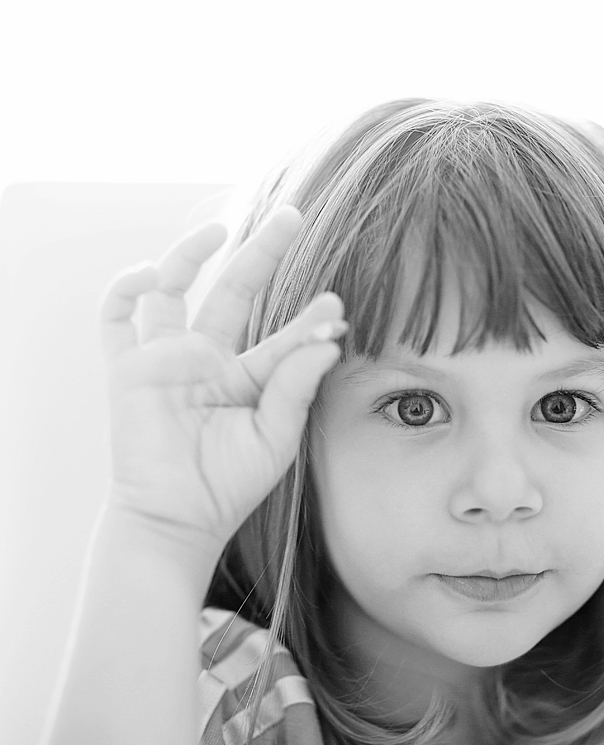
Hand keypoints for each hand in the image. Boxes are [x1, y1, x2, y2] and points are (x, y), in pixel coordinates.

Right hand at [100, 206, 342, 557]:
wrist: (177, 520)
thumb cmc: (230, 484)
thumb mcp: (276, 435)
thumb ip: (297, 385)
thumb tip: (330, 339)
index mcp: (248, 377)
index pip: (284, 335)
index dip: (309, 318)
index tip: (337, 305)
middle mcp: (208, 358)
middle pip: (235, 289)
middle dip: (263, 252)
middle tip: (293, 215)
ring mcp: (167, 359)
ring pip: (174, 289)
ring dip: (192, 253)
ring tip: (224, 229)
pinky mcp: (129, 368)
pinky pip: (118, 317)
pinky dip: (128, 288)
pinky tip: (155, 273)